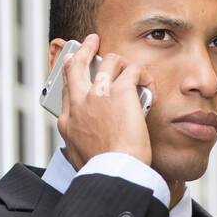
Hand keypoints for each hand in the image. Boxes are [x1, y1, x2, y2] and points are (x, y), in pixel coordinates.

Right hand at [58, 33, 153, 170]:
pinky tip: (148, 84)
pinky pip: (133, 70)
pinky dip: (142, 74)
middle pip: (76, 65)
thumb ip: (78, 147)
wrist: (114, 173)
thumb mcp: (80, 160)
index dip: (73, 79)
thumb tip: (80, 148)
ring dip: (119, 60)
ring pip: (107, 61)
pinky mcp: (121, 91)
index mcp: (68, 122)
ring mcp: (99, 94)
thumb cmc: (104, 173)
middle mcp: (80, 103)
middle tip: (91, 42)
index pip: (68, 92)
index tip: (76, 72)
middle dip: (83, 50)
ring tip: (129, 65)